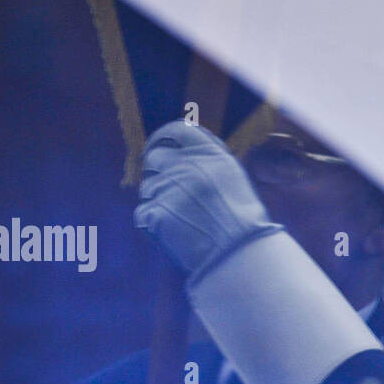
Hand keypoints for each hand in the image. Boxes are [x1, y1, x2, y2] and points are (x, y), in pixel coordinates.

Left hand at [134, 121, 273, 275]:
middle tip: (166, 193)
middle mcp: (188, 166)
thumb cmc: (241, 222)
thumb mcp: (232, 178)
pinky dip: (151, 225)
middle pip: (154, 158)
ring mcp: (170, 188)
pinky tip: (171, 233)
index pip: (176, 130)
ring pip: (147, 189)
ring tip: (179, 221)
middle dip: (156, 174)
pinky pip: (142, 214)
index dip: (161, 138)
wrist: (239, 253)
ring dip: (156, 203)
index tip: (155, 148)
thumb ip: (206, 162)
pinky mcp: (157, 213)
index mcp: (210, 154)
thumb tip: (178, 152)